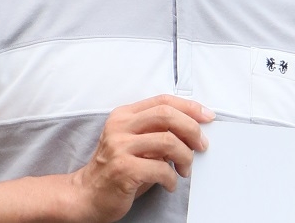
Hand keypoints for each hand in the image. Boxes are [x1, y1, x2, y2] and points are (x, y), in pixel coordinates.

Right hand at [69, 94, 214, 222]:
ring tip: (186, 169)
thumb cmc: (116, 169)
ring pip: (168, 141)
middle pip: (167, 115)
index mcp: (124, 115)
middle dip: (192, 129)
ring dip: (185, 156)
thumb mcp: (134, 142)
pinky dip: (172, 178)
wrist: (87, 194)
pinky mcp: (123, 169)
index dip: (189, 106)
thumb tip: (192, 129)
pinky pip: (161, 168)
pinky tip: (170, 183)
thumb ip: (155, 132)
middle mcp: (120, 126)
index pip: (162, 100)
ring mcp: (120, 147)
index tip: (207, 116)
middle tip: (201, 145)